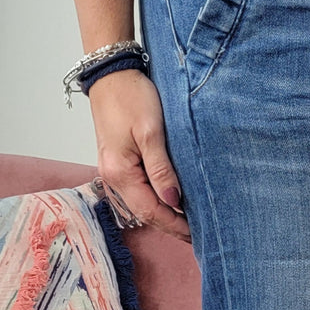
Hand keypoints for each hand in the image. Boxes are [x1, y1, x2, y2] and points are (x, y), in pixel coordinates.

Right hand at [88, 68, 191, 243]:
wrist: (111, 74)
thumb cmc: (130, 96)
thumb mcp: (151, 132)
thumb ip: (162, 169)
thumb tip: (173, 201)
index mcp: (120, 172)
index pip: (151, 211)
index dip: (175, 226)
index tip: (197, 235)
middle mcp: (113, 176)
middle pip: (145, 212)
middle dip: (171, 225)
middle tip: (198, 235)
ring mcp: (114, 170)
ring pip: (142, 203)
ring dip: (164, 214)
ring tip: (189, 223)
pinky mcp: (119, 162)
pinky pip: (139, 190)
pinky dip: (156, 200)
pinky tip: (172, 202)